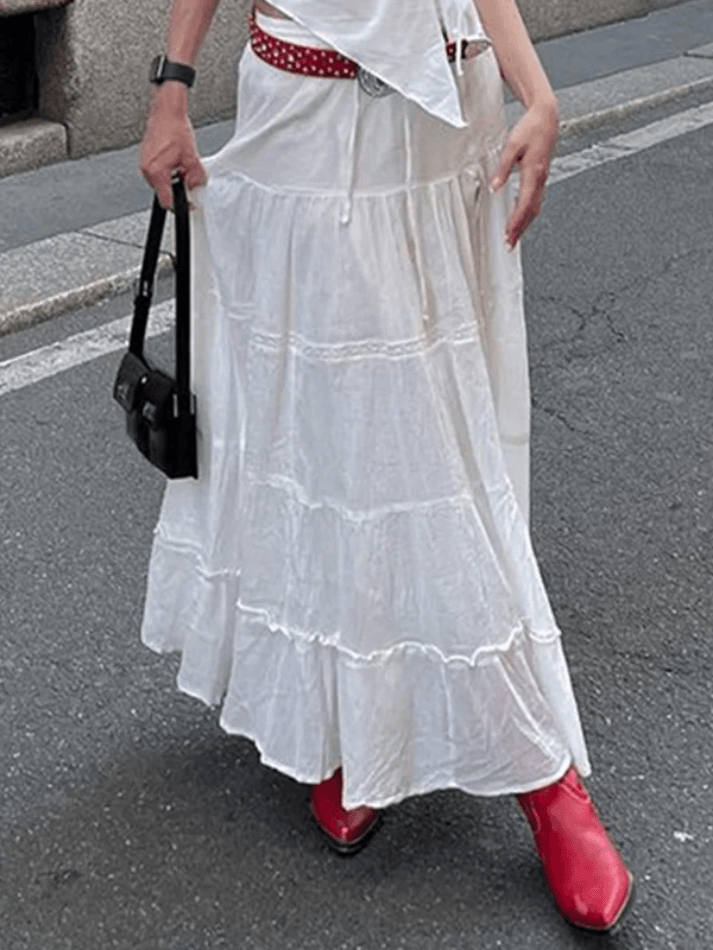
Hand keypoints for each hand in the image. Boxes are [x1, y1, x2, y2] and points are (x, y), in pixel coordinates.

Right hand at [139, 83, 206, 208]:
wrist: (166, 111)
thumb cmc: (174, 129)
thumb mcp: (191, 157)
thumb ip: (196, 177)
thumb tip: (196, 186)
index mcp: (156, 172)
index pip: (167, 202)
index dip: (180, 206)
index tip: (189, 204)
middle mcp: (146, 170)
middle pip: (164, 192)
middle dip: (178, 187)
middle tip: (187, 174)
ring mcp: (144, 164)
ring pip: (161, 182)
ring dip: (173, 178)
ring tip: (180, 163)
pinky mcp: (145, 158)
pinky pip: (157, 172)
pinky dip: (167, 170)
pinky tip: (174, 158)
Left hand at [490, 98, 558, 248]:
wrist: (546, 117)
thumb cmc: (531, 129)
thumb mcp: (512, 145)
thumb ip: (503, 168)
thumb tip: (495, 186)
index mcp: (534, 173)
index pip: (525, 204)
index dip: (516, 222)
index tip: (509, 235)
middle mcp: (540, 179)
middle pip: (531, 211)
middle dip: (520, 229)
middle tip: (510, 244)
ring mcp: (542, 179)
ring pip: (535, 207)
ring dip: (524, 223)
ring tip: (514, 236)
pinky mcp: (541, 176)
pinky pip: (535, 200)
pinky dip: (528, 212)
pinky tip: (521, 217)